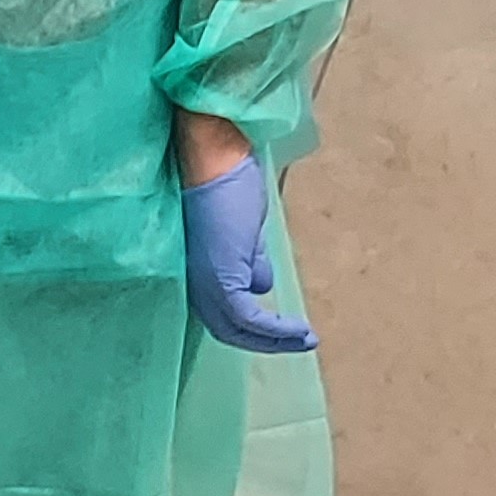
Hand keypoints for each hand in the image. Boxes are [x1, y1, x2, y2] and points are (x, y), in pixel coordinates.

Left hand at [182, 157, 315, 353]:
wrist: (213, 151)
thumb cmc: (224, 179)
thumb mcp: (241, 230)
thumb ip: (249, 259)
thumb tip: (262, 286)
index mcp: (193, 266)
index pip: (217, 311)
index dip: (248, 329)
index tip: (279, 335)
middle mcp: (190, 276)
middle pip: (224, 327)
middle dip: (263, 341)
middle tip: (297, 344)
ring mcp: (202, 277)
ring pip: (235, 328)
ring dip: (274, 341)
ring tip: (305, 341)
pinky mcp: (219, 274)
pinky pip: (248, 318)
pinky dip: (276, 330)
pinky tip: (301, 331)